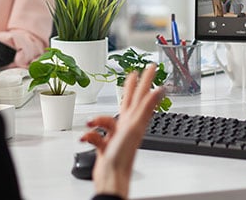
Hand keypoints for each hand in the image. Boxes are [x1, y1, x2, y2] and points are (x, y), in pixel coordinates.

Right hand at [80, 64, 162, 197]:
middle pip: (129, 101)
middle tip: (134, 74)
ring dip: (97, 120)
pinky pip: (95, 135)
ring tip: (91, 122)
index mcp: (136, 119)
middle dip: (130, 87)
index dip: (145, 80)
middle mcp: (128, 125)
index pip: (142, 94)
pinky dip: (89, 136)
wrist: (112, 177)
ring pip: (106, 120)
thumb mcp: (135, 126)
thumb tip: (159, 89)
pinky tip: (86, 138)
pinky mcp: (106, 145)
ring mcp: (117, 135)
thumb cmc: (123, 154)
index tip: (149, 68)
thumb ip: (145, 107)